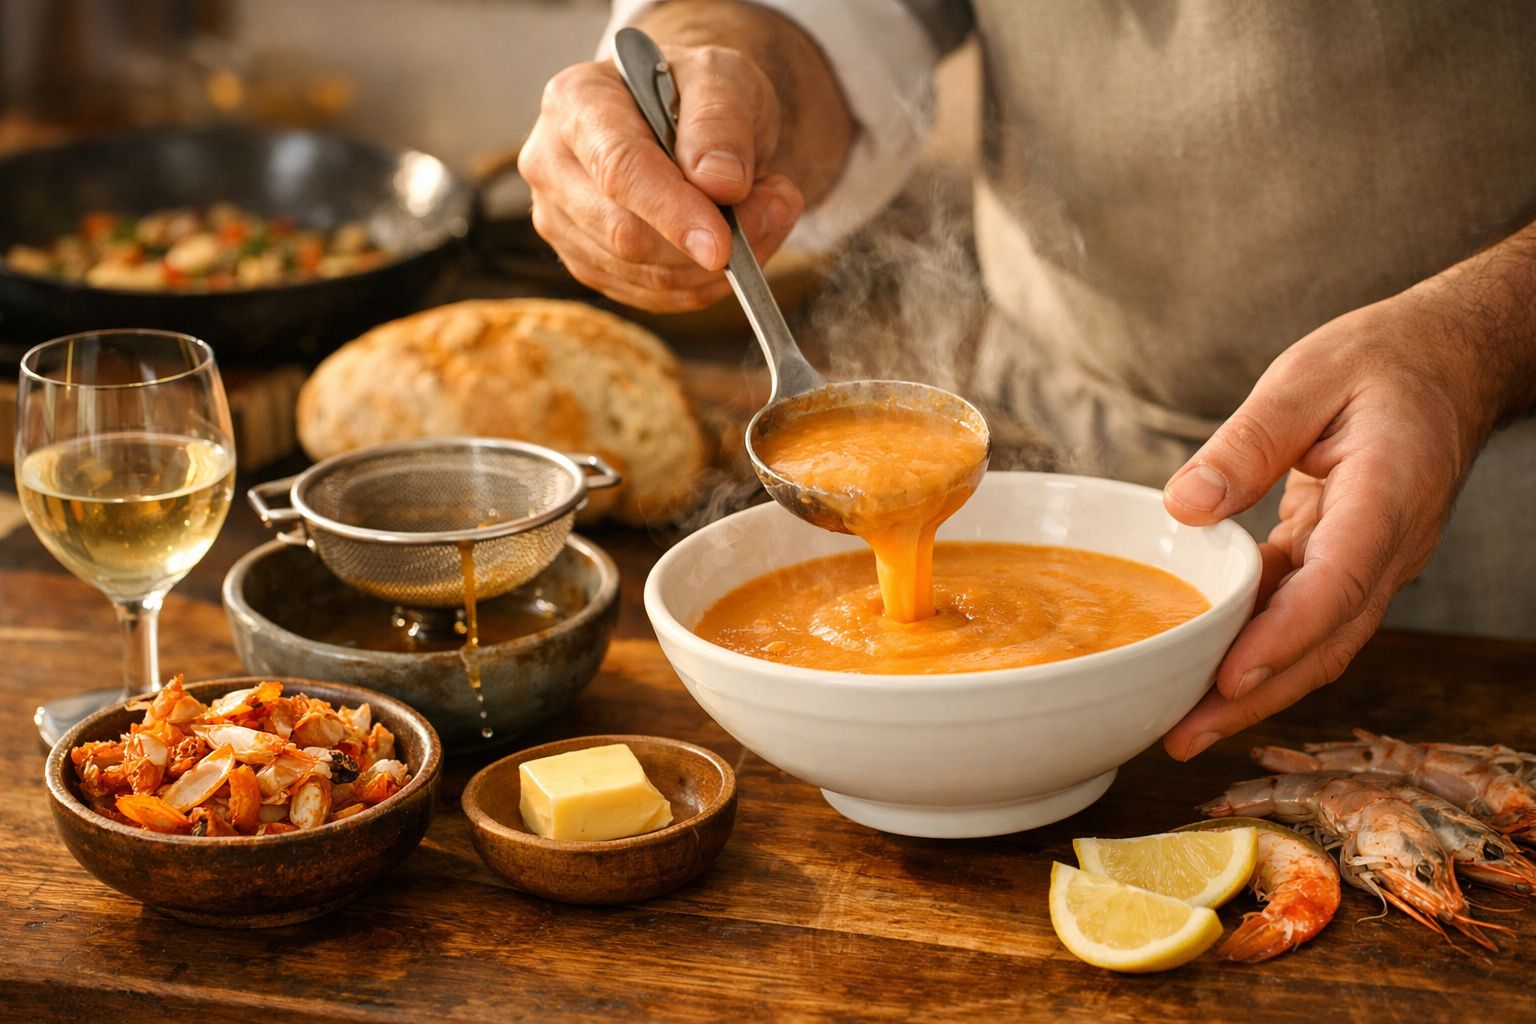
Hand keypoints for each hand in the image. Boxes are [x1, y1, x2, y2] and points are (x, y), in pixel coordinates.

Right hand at [518, 45, 804, 311]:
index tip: (723, 245)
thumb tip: (719, 183)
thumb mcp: (723, 77)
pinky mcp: (587, 263)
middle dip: (710, 239)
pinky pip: (654, 296)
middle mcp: (551, 165)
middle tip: (776, 207)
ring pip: (644, 275)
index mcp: (575, 102)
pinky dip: (706, 282)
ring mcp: (562, 221)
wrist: (684, 120)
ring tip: (764, 213)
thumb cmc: (695, 92)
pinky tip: (735, 244)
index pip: (619, 169)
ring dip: (718, 264)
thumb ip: (721, 121)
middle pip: (625, 235)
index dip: (673, 213)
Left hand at [1158, 292, 1498, 758]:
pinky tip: (1204, 670)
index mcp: (1388, 493)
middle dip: (1257, 696)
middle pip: (1326, 640)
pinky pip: (1304, 618)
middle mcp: (1389, 546)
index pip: (1339, 581)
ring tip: (1183, 728)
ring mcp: (1374, 563)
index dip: (1284, 636)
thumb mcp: (1307, 378)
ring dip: (1254, 689)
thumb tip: (1185, 505)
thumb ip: (1246, 441)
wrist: (1447, 365)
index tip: (1230, 676)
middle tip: (1183, 737)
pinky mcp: (1349, 565)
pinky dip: (1258, 647)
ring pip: (1317, 643)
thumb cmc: (1379, 364)